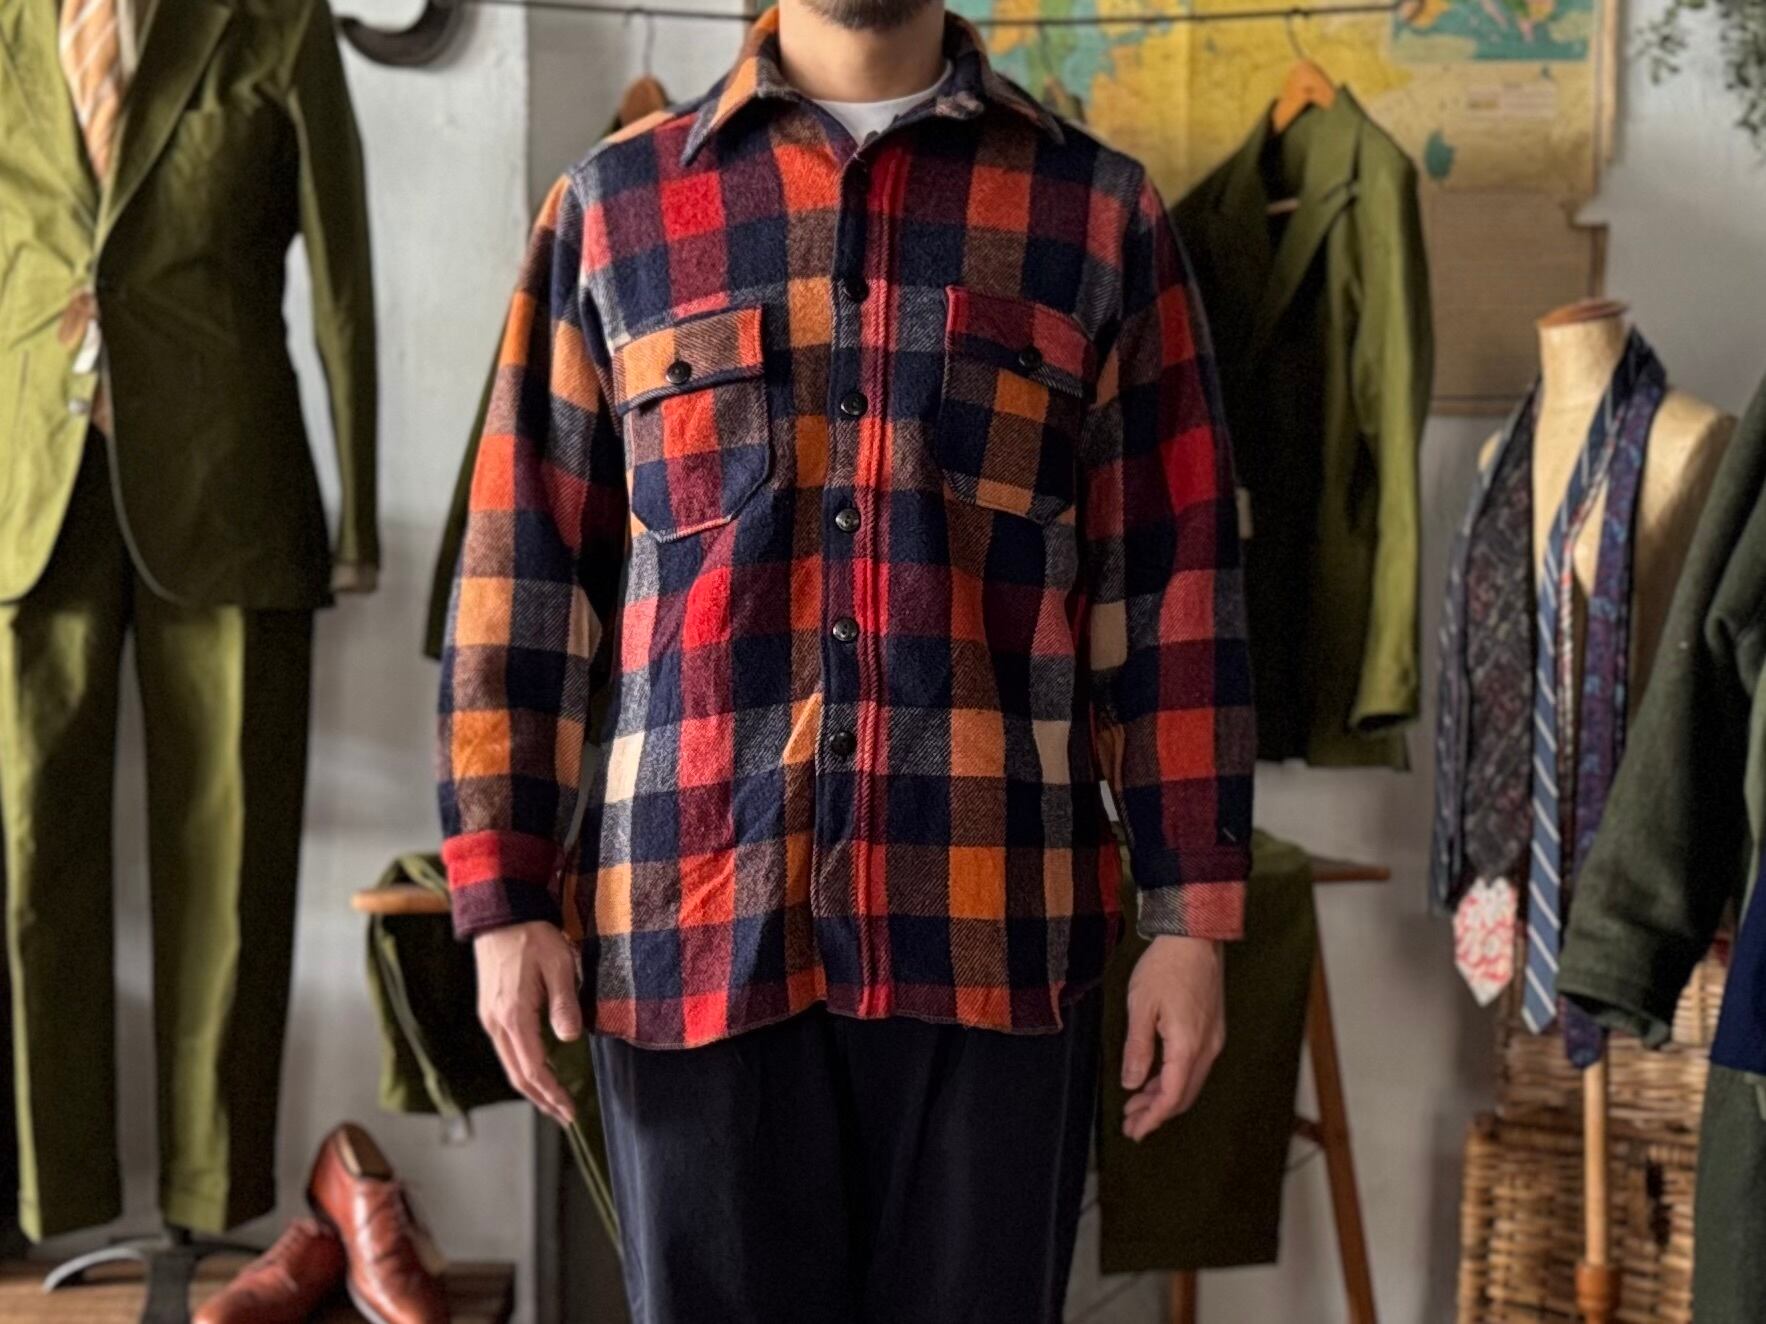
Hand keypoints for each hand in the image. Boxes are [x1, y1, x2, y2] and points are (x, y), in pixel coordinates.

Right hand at [475, 921, 582, 1125]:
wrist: (500, 914)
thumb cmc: (531, 935)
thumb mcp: (559, 964)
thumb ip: (564, 1003)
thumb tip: (569, 1039)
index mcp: (513, 1015)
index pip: (531, 1069)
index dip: (551, 1093)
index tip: (569, 1110)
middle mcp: (496, 1022)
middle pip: (517, 1075)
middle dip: (542, 1099)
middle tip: (565, 1116)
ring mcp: (490, 1018)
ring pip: (509, 1064)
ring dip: (532, 1087)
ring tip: (555, 1102)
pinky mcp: (491, 1011)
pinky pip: (507, 1050)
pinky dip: (523, 1068)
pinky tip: (539, 1071)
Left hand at [1119, 934, 1224, 1141]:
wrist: (1195, 936)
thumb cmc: (1167, 966)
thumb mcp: (1141, 1007)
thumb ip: (1137, 1049)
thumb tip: (1132, 1083)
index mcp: (1188, 1045)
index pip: (1172, 1096)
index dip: (1152, 1118)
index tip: (1135, 1132)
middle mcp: (1207, 1047)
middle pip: (1184, 1095)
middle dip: (1156, 1113)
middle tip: (1131, 1124)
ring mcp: (1213, 1038)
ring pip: (1190, 1081)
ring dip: (1164, 1096)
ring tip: (1136, 1104)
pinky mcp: (1212, 1029)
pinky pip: (1194, 1065)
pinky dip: (1174, 1079)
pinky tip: (1155, 1077)